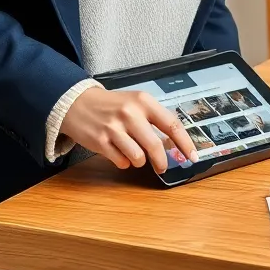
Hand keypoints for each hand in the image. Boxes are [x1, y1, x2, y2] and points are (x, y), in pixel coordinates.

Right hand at [60, 87, 197, 173]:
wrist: (76, 103)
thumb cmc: (112, 106)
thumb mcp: (135, 103)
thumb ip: (155, 120)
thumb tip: (175, 144)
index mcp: (144, 101)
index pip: (172, 125)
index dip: (185, 143)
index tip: (192, 156)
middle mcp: (130, 113)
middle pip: (155, 146)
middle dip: (162, 161)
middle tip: (162, 167)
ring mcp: (114, 128)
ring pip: (138, 157)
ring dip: (139, 161)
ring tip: (133, 152)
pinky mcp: (100, 141)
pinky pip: (121, 161)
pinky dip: (124, 162)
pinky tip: (118, 152)